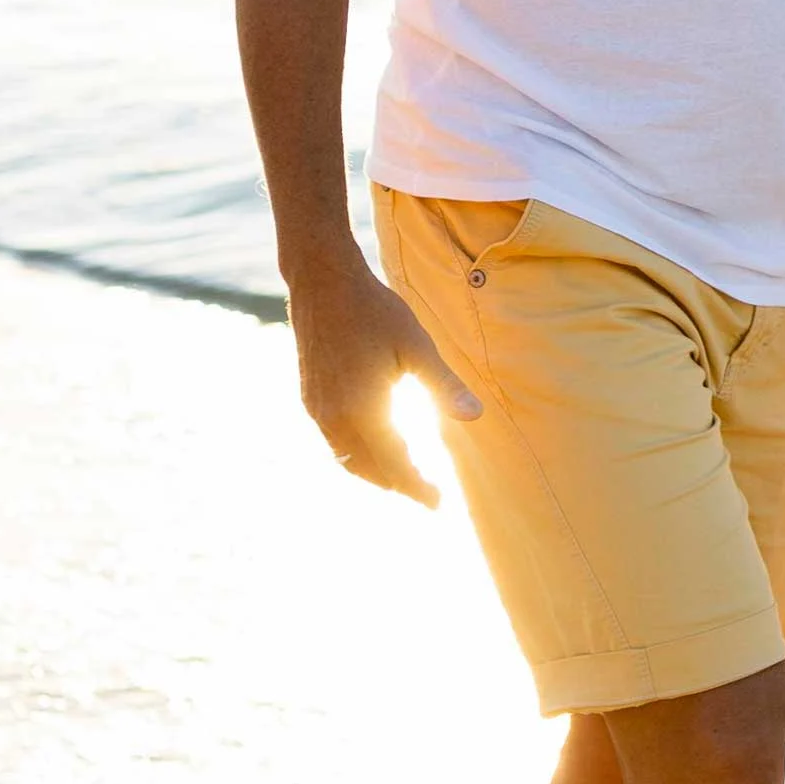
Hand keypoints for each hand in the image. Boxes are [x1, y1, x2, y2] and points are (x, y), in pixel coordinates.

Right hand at [287, 255, 482, 504]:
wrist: (322, 282)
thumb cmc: (375, 310)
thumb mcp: (417, 347)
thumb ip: (443, 386)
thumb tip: (475, 417)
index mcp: (363, 409)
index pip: (394, 465)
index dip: (418, 487)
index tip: (439, 502)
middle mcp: (335, 417)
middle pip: (367, 470)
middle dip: (397, 485)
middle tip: (425, 494)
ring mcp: (317, 409)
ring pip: (346, 459)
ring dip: (375, 472)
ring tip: (403, 476)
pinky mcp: (309, 397)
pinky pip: (333, 441)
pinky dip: (355, 454)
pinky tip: (373, 445)